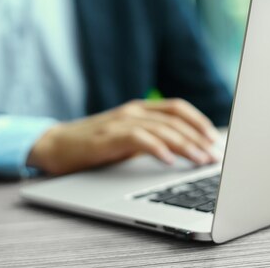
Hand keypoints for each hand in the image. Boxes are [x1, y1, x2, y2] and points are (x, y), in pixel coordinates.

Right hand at [26, 98, 219, 174]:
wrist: (55, 146)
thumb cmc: (93, 145)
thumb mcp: (126, 139)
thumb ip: (150, 139)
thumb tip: (183, 151)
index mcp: (139, 109)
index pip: (176, 108)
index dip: (198, 120)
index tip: (215, 138)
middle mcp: (132, 111)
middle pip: (174, 120)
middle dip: (198, 138)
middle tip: (214, 156)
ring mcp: (120, 122)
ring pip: (161, 129)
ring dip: (185, 146)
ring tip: (200, 160)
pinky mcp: (108, 136)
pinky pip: (139, 138)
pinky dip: (157, 148)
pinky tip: (169, 161)